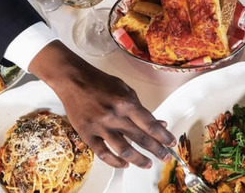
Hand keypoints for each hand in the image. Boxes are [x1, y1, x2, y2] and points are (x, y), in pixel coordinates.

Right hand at [30, 41, 174, 168]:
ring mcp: (100, 126)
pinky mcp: (87, 134)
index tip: (171, 142)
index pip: (150, 124)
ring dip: (138, 160)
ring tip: (147, 164)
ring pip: (124, 150)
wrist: (74, 80)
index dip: (163, 136)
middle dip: (156, 150)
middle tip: (165, 157)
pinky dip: (115, 161)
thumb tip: (158, 123)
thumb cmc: (100, 82)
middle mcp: (114, 116)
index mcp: (126, 103)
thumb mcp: (126, 90)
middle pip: (141, 138)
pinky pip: (103, 153)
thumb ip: (141, 108)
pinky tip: (124, 164)